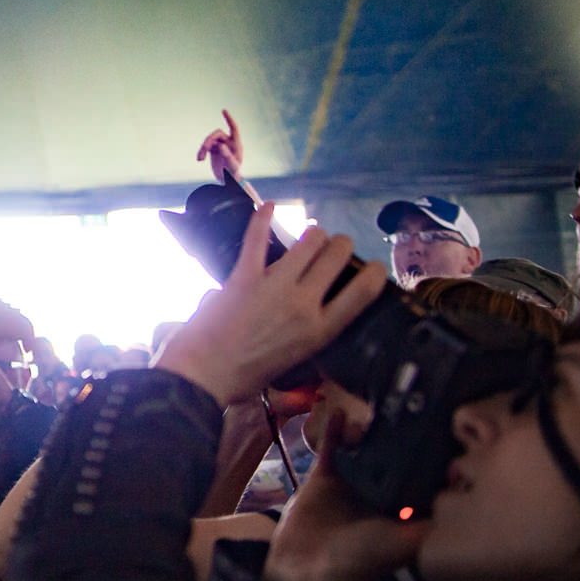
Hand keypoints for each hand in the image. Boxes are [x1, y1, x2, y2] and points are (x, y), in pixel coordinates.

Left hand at [154, 202, 386, 406]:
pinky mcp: (244, 274)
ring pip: (309, 240)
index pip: (363, 291)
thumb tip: (314, 313)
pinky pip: (257, 238)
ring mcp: (274, 285)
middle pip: (337, 255)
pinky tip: (268, 205)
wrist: (205, 374)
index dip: (374, 272)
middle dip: (339, 245)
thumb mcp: (296, 360)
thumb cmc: (249, 375)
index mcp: (320, 330)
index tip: (373, 267)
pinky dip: (262, 218)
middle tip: (333, 248)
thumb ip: (309, 332)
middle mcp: (304, 303)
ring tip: (310, 236)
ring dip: (313, 234)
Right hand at [196, 109, 243, 182]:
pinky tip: (199, 159)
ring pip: (209, 141)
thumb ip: (227, 155)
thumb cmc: (234, 175)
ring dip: (203, 148)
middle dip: (209, 140)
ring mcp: (220, 146)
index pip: (233, 128)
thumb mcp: (232, 166)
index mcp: (236, 144)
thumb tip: (221, 145)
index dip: (229, 119)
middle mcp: (228, 143)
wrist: (229, 182)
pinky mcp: (214, 151)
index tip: (223, 111)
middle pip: (216, 134)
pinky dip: (201, 152)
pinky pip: (205, 147)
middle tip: (204, 149)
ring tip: (200, 158)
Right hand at [262, 407, 429, 580]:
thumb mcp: (404, 543)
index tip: (436, 435)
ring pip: (362, 452)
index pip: (419, 482)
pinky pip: (330, 450)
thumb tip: (462, 501)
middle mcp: (376, 497)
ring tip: (373, 415)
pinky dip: (334, 431)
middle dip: (396, 441)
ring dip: (366, 434)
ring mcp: (348, 486)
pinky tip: (339, 412)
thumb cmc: (362, 557)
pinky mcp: (322, 479)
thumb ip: (430, 523)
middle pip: (390, 462)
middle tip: (404, 416)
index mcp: (398, 513)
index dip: (427, 461)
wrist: (308, 567)